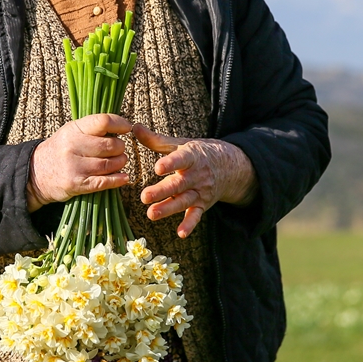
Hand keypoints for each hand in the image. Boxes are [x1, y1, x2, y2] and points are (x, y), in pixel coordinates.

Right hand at [27, 114, 131, 211]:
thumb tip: (122, 125)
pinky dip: (117, 180)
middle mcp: (73, 146)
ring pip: (109, 164)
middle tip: (120, 150)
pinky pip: (103, 182)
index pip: (103, 121)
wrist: (35, 173)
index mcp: (73, 129)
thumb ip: (92, 128)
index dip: (120, 124)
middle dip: (120, 148)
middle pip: (110, 145)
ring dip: (120, 163)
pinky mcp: (76, 184)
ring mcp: (74, 166)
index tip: (127, 128)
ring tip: (120, 162)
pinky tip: (124, 178)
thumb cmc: (60, 149)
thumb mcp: (71, 132)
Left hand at [132, 124, 257, 237]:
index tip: (158, 168)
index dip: (171, 164)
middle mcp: (197, 175)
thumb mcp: (180, 144)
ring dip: (168, 208)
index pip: (181, 160)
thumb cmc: (197, 154)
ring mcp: (201, 191)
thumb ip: (156, 139)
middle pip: (179, 184)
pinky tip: (181, 233)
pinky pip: (196, 215)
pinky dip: (190, 225)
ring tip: (152, 214)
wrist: (228, 166)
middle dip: (162, 191)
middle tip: (144, 196)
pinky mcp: (203, 204)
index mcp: (191, 157)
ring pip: (184, 201)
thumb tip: (134, 127)